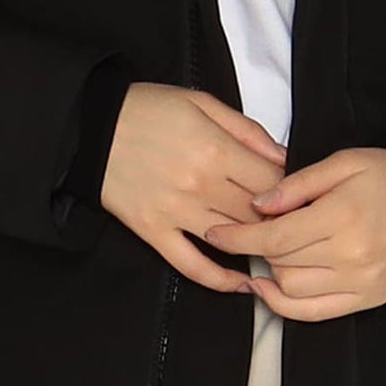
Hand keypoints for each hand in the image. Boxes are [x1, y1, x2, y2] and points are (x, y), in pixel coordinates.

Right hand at [99, 83, 289, 294]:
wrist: (90, 127)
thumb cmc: (147, 109)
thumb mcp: (202, 102)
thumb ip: (247, 130)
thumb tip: (284, 158)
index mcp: (215, 150)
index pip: (273, 182)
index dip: (291, 190)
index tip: (295, 194)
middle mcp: (199, 186)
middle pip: (258, 214)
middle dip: (278, 218)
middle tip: (288, 221)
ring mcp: (176, 213)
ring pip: (232, 240)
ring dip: (256, 245)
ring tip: (272, 247)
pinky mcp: (153, 231)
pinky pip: (191, 264)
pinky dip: (219, 279)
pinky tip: (241, 283)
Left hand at [198, 147, 385, 319]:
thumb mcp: (344, 163)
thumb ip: (298, 183)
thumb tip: (257, 205)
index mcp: (343, 217)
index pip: (275, 236)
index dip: (239, 236)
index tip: (217, 233)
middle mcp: (351, 255)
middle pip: (280, 261)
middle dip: (258, 246)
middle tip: (257, 229)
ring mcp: (359, 283)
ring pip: (292, 288)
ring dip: (272, 271)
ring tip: (273, 251)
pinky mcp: (366, 299)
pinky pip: (313, 312)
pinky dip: (284, 305)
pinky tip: (270, 288)